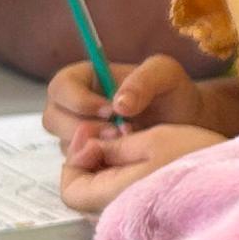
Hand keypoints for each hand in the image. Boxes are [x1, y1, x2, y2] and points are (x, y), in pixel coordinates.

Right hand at [41, 46, 198, 148]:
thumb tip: (118, 104)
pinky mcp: (89, 158)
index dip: (79, 101)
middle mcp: (74, 106)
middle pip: (53, 119)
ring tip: (128, 142)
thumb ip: (143, 80)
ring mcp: (79, 134)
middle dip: (84, 129)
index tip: (111, 111)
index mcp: (84, 78)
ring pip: (66, 145)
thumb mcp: (165, 74)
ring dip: (94, 147)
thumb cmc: (172, 92)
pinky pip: (81, 165)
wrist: (185, 123)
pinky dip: (100, 163)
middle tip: (120, 132)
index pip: (60, 87)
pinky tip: (126, 157)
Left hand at [59, 121, 213, 210]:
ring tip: (132, 141)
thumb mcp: (151, 140)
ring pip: (104, 192)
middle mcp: (118, 216)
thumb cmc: (196, 159)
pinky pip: (122, 196)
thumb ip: (110, 147)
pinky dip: (124, 175)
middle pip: (85, 191)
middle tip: (113, 132)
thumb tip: (86, 148)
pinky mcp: (148, 216)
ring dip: (109, 165)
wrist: (237, 181)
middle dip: (93, 158)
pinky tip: (144, 157)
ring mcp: (134, 220)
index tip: (94, 132)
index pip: (68, 188)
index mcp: (112, 199)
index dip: (75, 157)